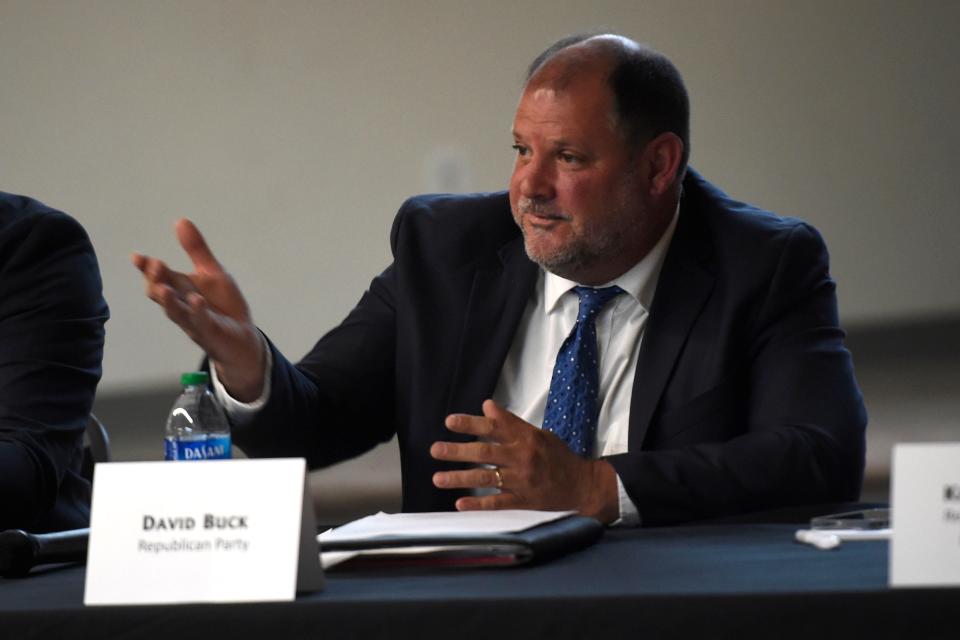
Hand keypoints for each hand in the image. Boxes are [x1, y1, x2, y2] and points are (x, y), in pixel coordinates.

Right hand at [131, 218, 264, 400]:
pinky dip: (198, 312)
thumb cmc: (223, 306)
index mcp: (181, 290)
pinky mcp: (210, 333)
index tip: (136, 256)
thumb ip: (196, 250)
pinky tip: (196, 301)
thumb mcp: (212, 273)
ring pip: (176, 312)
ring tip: (164, 288)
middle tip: (154, 265)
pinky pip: (201, 323)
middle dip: (156, 281)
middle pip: (162, 294)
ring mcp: (194, 322)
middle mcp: (182, 306)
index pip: (159, 278)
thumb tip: (180, 220)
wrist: (242, 338)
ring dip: (169, 301)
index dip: (147, 268)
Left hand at [430, 399, 619, 522]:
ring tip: (438, 478)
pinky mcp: (523, 500)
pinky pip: (497, 503)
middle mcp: (522, 457)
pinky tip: (460, 504)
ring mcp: (522, 480)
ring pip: (486, 477)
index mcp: (526, 438)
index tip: (450, 422)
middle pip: (485, 451)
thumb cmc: (559, 457)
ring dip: (459, 478)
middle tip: (435, 450)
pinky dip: (478, 504)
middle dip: (457, 451)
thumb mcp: (539, 434)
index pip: (494, 426)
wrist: (582, 485)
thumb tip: (487, 406)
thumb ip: (511, 423)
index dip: (471, 423)